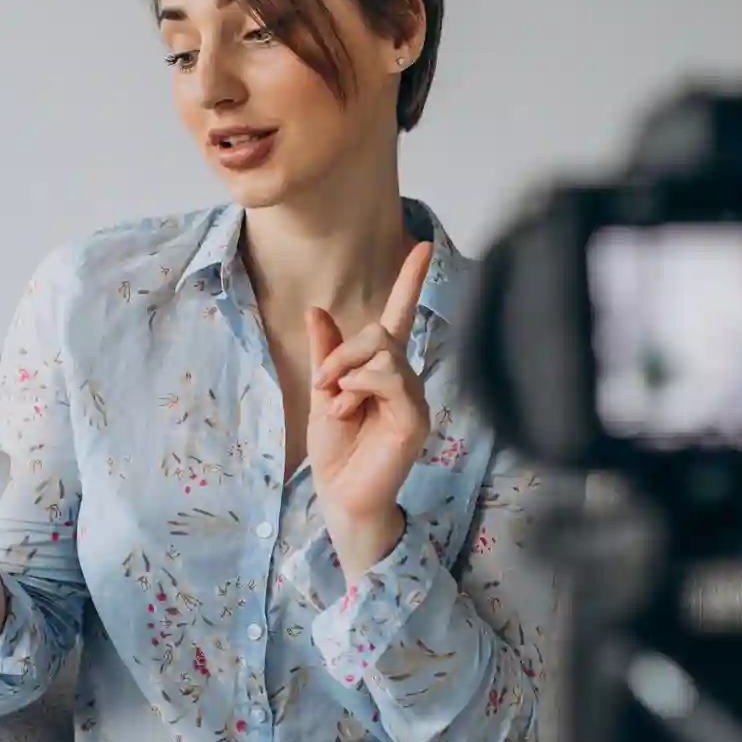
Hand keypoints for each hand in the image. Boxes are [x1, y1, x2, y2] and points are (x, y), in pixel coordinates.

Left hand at [306, 241, 432, 571]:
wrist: (340, 496)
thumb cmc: (336, 451)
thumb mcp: (322, 392)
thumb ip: (326, 353)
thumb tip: (318, 310)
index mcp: (384, 372)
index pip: (401, 317)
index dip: (410, 281)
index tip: (424, 245)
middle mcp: (405, 380)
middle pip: (380, 332)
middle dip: (343, 351)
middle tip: (324, 383)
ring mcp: (414, 399)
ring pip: (384, 352)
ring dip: (346, 371)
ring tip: (335, 403)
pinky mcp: (415, 418)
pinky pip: (390, 378)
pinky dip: (358, 386)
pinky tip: (348, 409)